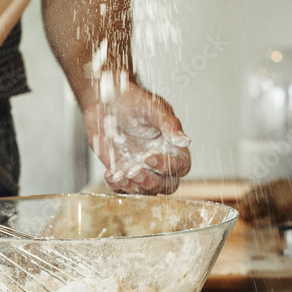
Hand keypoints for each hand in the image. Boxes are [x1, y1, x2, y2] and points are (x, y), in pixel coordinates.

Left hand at [82, 78, 191, 194]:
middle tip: (134, 171)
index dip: (167, 166)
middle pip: (165, 185)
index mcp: (172, 146)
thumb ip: (169, 124)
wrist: (106, 101)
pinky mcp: (122, 172)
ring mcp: (140, 168)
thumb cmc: (133, 101)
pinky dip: (116, 186)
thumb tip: (186, 140)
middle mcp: (159, 161)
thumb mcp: (152, 108)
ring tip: (119, 174)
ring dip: (132, 186)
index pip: (180, 166)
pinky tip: (110, 175)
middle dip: (150, 182)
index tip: (149, 156)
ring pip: (144, 190)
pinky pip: (123, 188)